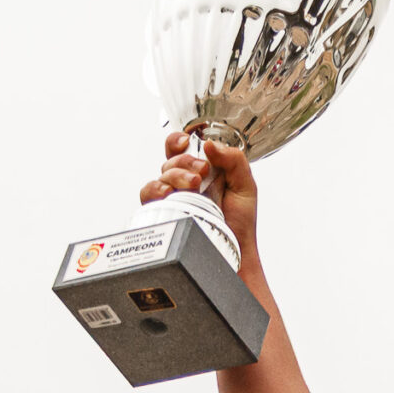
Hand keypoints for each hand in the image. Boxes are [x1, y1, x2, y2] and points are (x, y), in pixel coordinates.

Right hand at [138, 132, 257, 260]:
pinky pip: (148, 194)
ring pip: (161, 175)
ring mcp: (174, 197)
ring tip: (193, 185)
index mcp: (202, 171)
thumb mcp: (245, 186)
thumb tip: (210, 145)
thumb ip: (233, 160)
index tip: (188, 142)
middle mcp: (184, 182)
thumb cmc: (241, 223)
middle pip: (171, 160)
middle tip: (201, 173)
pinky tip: (169, 194)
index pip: (182, 148)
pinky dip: (155, 189)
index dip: (179, 140)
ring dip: (174, 175)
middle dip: (185, 161)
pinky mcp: (164, 212)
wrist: (237, 252)